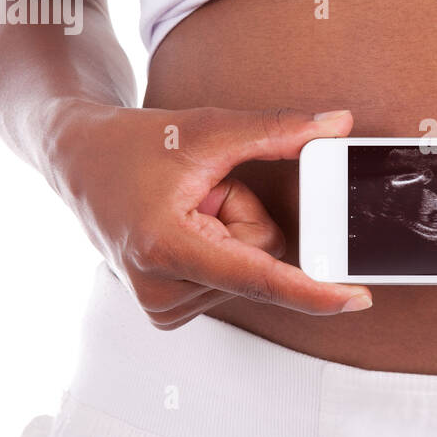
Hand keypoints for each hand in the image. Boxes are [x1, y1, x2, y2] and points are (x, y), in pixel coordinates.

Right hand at [48, 102, 370, 328]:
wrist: (79, 161)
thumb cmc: (134, 144)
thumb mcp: (210, 128)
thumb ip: (279, 130)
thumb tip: (338, 125)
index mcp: (168, 247)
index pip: (259, 276)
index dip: (313, 290)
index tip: (356, 299)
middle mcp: (161, 289)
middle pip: (262, 258)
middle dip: (245, 217)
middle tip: (202, 191)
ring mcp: (162, 305)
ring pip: (249, 270)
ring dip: (228, 231)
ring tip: (186, 207)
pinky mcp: (167, 311)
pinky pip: (232, 281)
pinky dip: (218, 249)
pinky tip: (184, 227)